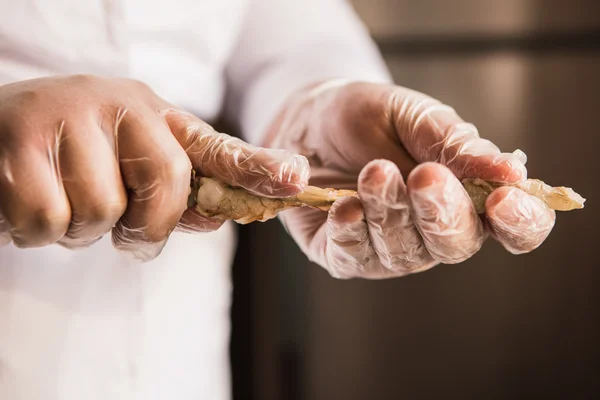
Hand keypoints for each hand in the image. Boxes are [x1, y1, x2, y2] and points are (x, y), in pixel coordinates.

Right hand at [0, 75, 308, 259]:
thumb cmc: (73, 158)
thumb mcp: (128, 167)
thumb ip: (174, 193)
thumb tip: (220, 219)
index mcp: (153, 115)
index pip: (214, 146)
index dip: (256, 166)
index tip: (295, 180)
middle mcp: (118, 105)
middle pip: (165, 185)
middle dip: (144, 225)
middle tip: (118, 226)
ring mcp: (68, 116)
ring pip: (100, 212)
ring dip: (80, 230)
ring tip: (62, 201)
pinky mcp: (17, 142)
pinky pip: (47, 220)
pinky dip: (35, 230)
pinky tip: (26, 200)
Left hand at [264, 79, 554, 278]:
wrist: (313, 117)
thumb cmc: (374, 119)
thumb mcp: (416, 117)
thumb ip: (458, 145)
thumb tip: (514, 171)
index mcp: (468, 198)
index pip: (514, 228)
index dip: (520, 222)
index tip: (505, 198)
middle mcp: (433, 232)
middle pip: (455, 245)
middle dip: (442, 212)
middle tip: (425, 175)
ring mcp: (388, 248)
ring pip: (404, 253)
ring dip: (391, 212)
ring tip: (375, 171)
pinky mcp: (343, 253)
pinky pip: (353, 256)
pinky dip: (351, 231)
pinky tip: (345, 205)